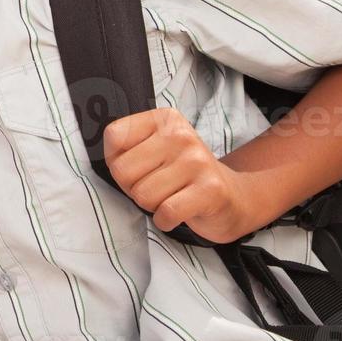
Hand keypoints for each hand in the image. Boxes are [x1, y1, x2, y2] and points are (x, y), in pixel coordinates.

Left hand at [104, 108, 268, 243]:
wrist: (232, 197)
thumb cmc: (181, 176)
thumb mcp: (153, 150)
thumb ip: (125, 148)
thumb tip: (109, 159)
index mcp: (163, 119)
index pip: (114, 136)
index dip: (116, 160)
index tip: (138, 167)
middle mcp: (180, 135)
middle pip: (122, 170)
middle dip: (132, 188)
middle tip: (155, 187)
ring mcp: (197, 161)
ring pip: (142, 195)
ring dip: (151, 205)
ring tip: (170, 197)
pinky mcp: (210, 189)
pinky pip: (166, 212)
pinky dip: (165, 221)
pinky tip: (177, 213)